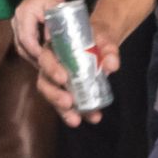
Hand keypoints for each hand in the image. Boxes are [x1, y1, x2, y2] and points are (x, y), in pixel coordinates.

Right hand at [10, 0, 65, 74]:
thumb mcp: (57, 6)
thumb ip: (56, 23)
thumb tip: (54, 44)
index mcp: (23, 15)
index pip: (26, 39)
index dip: (36, 53)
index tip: (48, 63)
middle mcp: (16, 21)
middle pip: (22, 47)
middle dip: (35, 60)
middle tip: (49, 70)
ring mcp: (16, 26)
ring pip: (22, 48)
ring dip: (34, 59)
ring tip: (48, 69)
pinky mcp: (20, 29)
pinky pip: (24, 45)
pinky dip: (33, 54)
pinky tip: (45, 60)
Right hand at [30, 12, 120, 128]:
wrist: (101, 42)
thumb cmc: (98, 37)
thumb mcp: (105, 38)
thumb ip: (109, 49)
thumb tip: (112, 66)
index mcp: (54, 48)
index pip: (46, 58)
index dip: (52, 69)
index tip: (63, 78)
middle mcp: (50, 66)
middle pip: (45, 83)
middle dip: (55, 96)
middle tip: (68, 104)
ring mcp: (57, 80)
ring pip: (54, 97)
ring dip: (64, 111)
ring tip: (77, 120)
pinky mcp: (66, 91)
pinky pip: (67, 104)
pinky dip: (78, 113)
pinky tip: (92, 118)